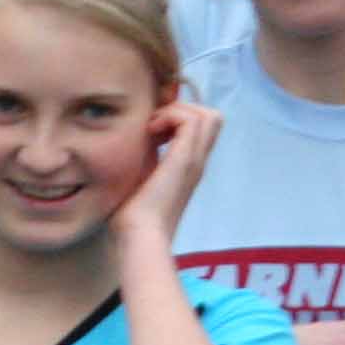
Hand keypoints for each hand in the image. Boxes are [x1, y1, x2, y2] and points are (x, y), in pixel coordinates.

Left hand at [107, 102, 219, 252]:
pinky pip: (191, 119)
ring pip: (208, 114)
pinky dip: (169, 116)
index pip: (203, 128)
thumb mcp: (140, 179)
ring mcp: (194, 160)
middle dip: (183, 109)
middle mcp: (197, 161)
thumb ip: (144, 160)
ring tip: (152, 128)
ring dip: (176, 111)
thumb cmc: (132, 216)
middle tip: (155, 125)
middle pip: (212, 118)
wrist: (139, 235)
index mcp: (188, 166)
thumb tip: (136, 143)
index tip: (152, 128)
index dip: (180, 116)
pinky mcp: (185, 160)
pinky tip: (150, 133)